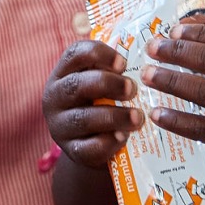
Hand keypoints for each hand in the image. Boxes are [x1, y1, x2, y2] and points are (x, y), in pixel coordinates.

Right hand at [43, 40, 142, 167]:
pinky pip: (89, 147)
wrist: (90, 144)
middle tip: (133, 89)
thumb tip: (149, 59)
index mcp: (62, 73)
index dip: (99, 54)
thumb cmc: (100, 104)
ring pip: (84, 118)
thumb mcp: (99, 84)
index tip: (123, 63)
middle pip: (77, 85)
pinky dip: (109, 142)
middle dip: (108, 84)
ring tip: (138, 117)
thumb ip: (113, 70)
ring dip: (115, 116)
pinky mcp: (72, 151)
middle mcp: (55, 98)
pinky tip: (124, 136)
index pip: (75, 54)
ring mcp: (60, 126)